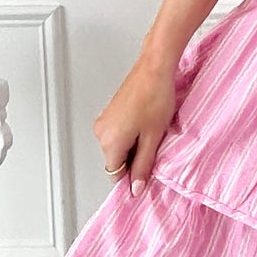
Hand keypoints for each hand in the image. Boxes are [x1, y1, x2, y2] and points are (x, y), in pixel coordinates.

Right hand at [92, 57, 178, 198]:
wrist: (154, 69)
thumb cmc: (155, 98)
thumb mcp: (153, 137)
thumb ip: (143, 165)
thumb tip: (136, 187)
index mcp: (110, 142)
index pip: (116, 174)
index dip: (133, 176)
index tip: (146, 173)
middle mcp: (101, 133)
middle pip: (116, 160)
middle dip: (134, 159)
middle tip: (154, 146)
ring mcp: (104, 121)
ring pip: (117, 147)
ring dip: (133, 145)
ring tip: (151, 131)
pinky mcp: (109, 113)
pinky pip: (117, 134)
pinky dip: (130, 134)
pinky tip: (145, 123)